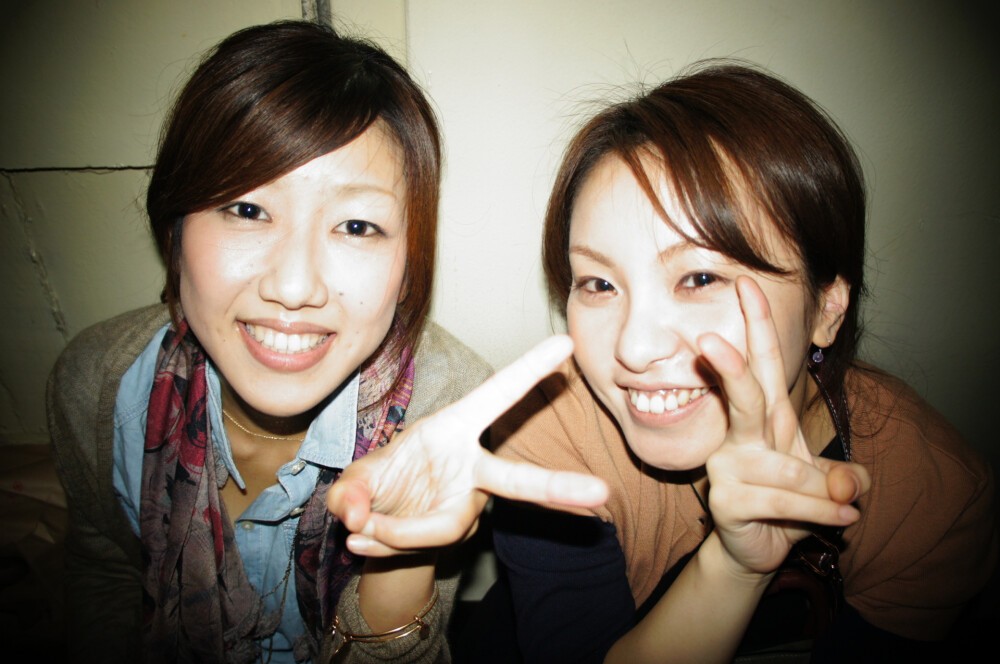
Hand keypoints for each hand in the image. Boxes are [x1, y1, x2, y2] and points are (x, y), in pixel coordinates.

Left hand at [327, 335, 609, 555]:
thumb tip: (357, 518)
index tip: (566, 343)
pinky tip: (363, 539)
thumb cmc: (374, 484)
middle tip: (599, 493)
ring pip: (447, 525)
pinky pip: (424, 545)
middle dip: (557, 488)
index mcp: (453, 427)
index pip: (496, 396)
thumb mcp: (352, 480)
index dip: (529, 371)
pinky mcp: (457, 534)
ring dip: (395, 530)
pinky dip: (385, 544)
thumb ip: (348, 492)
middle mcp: (471, 466)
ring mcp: (469, 504)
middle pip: (516, 481)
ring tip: (357, 528)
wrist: (371, 528)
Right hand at [697, 276, 869, 576]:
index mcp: (765, 416)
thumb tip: (849, 484)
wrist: (758, 548)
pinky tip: (843, 517)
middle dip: (730, 368)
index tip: (748, 284)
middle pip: (743, 396)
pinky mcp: (726, 502)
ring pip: (785, 467)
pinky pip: (782, 500)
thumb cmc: (790, 498)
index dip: (756, 324)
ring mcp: (727, 468)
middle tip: (710, 341)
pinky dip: (820, 511)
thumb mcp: (828, 481)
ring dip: (823, 491)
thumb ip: (843, 475)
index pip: (761, 363)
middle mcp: (740, 435)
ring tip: (847, 506)